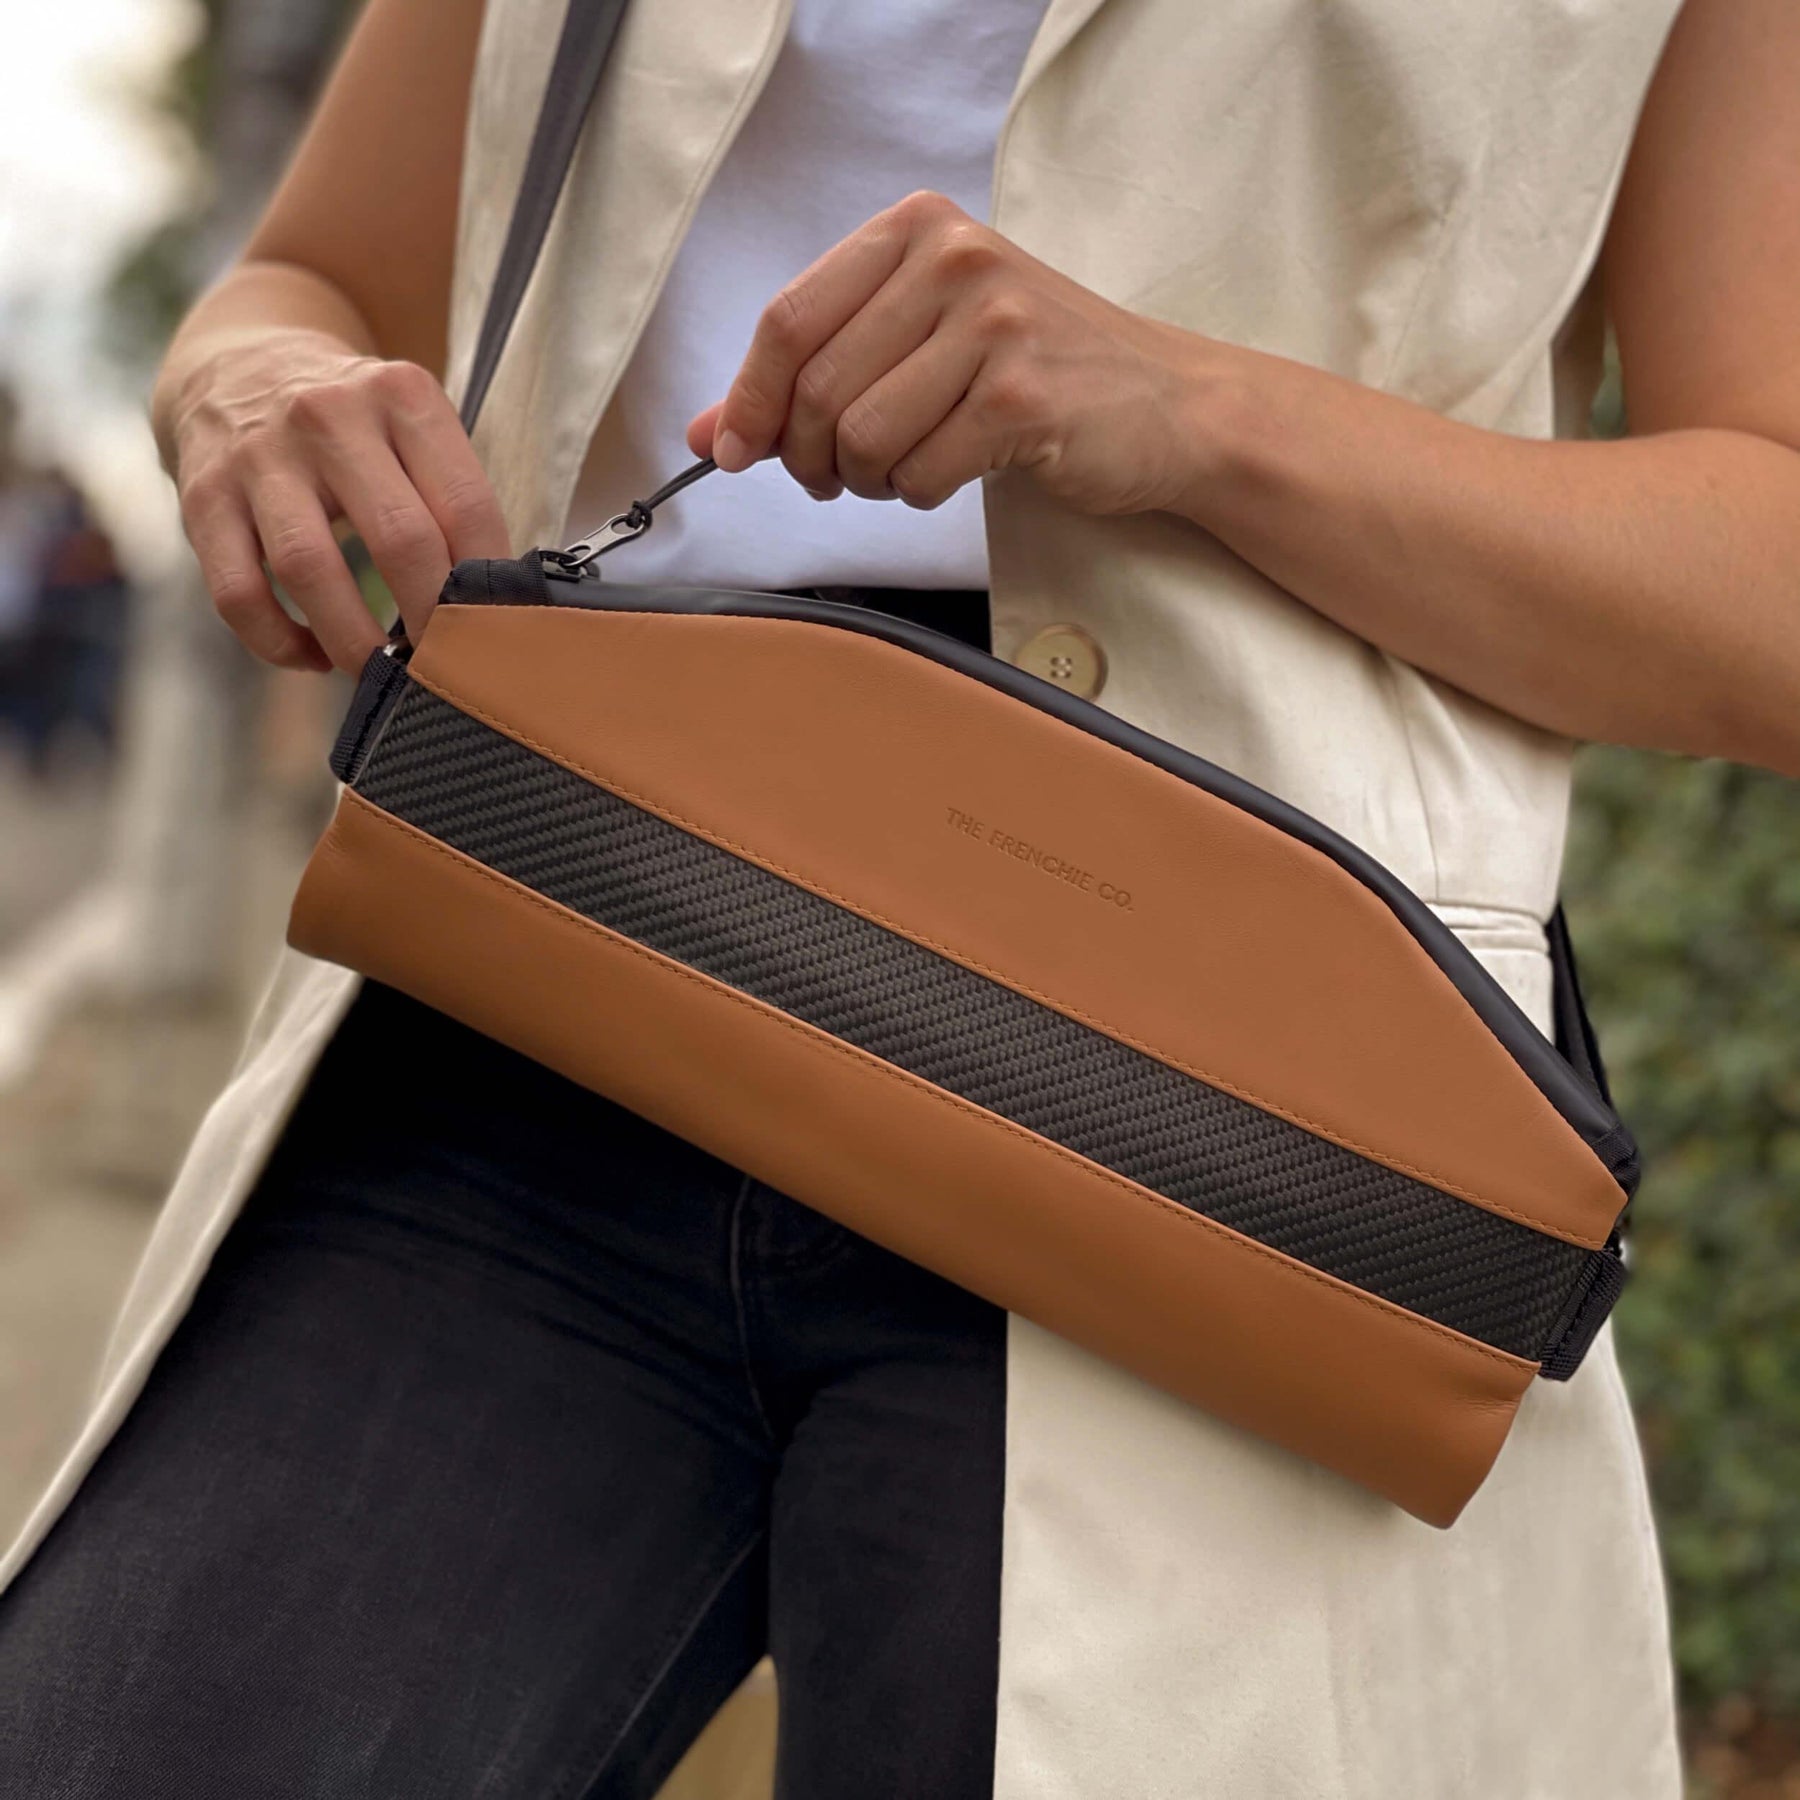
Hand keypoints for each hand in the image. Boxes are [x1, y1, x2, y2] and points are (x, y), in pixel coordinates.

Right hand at [162, 331, 508, 671]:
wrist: (233, 367)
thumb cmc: (352, 422)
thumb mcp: (409, 422)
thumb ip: (451, 494)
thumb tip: (496, 605)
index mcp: (399, 395)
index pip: (466, 505)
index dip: (487, 581)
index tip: (497, 627)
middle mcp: (326, 416)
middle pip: (400, 540)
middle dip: (432, 619)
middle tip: (449, 663)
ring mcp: (259, 456)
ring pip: (311, 570)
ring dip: (354, 640)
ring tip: (384, 671)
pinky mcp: (203, 498)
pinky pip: (239, 593)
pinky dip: (279, 642)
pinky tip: (314, 657)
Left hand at [687, 190, 1205, 516]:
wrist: (1166, 406)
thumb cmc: (1033, 372)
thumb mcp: (919, 344)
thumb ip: (813, 375)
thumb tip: (708, 432)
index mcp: (917, 229)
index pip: (789, 319)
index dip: (748, 398)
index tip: (733, 450)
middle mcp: (954, 260)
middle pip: (819, 387)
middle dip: (808, 456)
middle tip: (831, 479)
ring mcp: (993, 325)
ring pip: (864, 436)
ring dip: (865, 480)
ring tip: (897, 475)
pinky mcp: (1022, 396)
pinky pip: (919, 472)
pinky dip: (916, 495)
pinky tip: (946, 475)